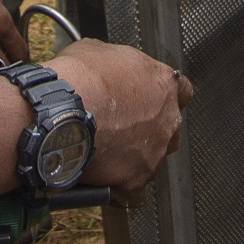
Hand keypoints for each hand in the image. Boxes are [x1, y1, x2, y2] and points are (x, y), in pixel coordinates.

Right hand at [48, 39, 194, 207]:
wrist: (62, 113)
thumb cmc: (79, 79)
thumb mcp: (95, 51)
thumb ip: (112, 62)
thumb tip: (103, 64)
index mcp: (163, 84)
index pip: (182, 91)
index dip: (162, 95)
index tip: (148, 98)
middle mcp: (167, 120)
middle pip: (169, 127)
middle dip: (150, 129)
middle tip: (121, 127)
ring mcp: (155, 152)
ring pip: (154, 159)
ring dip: (136, 158)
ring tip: (107, 154)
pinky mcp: (137, 180)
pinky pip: (136, 192)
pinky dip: (123, 190)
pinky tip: (106, 184)